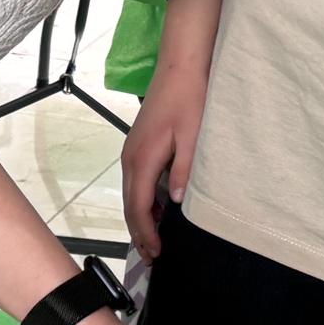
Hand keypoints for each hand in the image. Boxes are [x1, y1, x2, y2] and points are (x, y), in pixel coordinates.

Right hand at [121, 62, 206, 260]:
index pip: (138, 207)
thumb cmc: (190, 98)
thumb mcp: (193, 137)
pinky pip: (135, 183)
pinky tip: (154, 211)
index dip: (146, 232)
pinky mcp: (137, 147)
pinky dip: (141, 203)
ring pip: (130, 196)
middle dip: (139, 233)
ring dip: (140, 219)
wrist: (180, 67)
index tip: (157, 252)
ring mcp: (130, 153)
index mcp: (143, 159)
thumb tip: (175, 201)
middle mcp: (130, 159)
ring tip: (152, 240)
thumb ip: (184, 170)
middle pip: (130, 205)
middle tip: (152, 257)